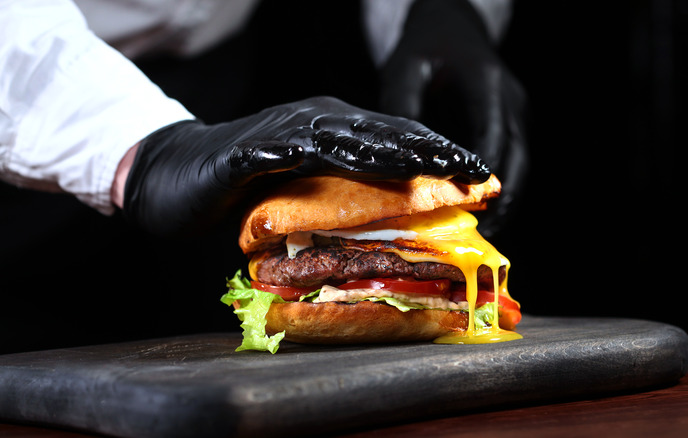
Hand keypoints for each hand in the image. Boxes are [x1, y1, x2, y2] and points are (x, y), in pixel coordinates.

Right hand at [123, 96, 489, 236]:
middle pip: (383, 134)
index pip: (396, 139)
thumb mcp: (306, 190)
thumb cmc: (245, 186)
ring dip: (388, 151)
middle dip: (431, 152)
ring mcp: (282, 132)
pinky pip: (286, 151)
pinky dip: (312, 153)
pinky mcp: (247, 151)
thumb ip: (345, 197)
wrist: (173, 172)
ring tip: (427, 166)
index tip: (479, 173)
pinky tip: (338, 160)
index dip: (438, 154)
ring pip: (344, 137)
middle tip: (472, 170)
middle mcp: (314, 121)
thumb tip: (397, 223)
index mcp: (334, 129)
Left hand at [379, 0, 527, 235]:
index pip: (490, 134)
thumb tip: (396, 156)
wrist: (451, 29)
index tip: (472, 203)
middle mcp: (509, 100)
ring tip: (486, 230)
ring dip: (507, 196)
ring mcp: (515, 111)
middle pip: (517, 157)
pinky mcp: (512, 122)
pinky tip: (484, 209)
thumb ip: (403, 108)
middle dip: (503, 197)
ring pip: (521, 163)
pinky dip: (502, 184)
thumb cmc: (425, 49)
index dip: (483, 171)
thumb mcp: (406, 70)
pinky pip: (513, 159)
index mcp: (486, 85)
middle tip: (484, 232)